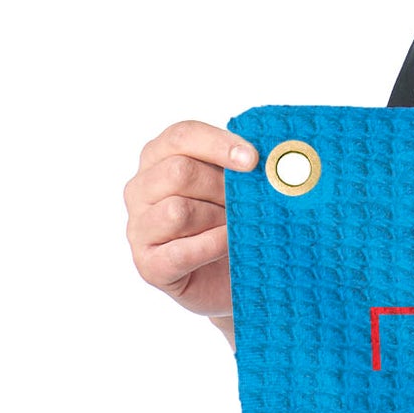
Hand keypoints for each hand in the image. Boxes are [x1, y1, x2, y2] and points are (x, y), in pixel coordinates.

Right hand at [125, 120, 257, 321]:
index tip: (254, 160)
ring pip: (177, 211)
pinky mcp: (149, 265)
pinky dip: (213, 246)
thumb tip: (274, 160)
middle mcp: (141, 189)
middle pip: (178, 172)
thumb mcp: (240, 187)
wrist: (238, 276)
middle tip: (250, 203)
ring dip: (218, 220)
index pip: (181, 135)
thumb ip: (245, 168)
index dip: (219, 144)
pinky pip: (181, 251)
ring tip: (237, 228)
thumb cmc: (236, 221)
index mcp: (160, 157)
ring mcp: (139, 228)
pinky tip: (231, 245)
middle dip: (222, 187)